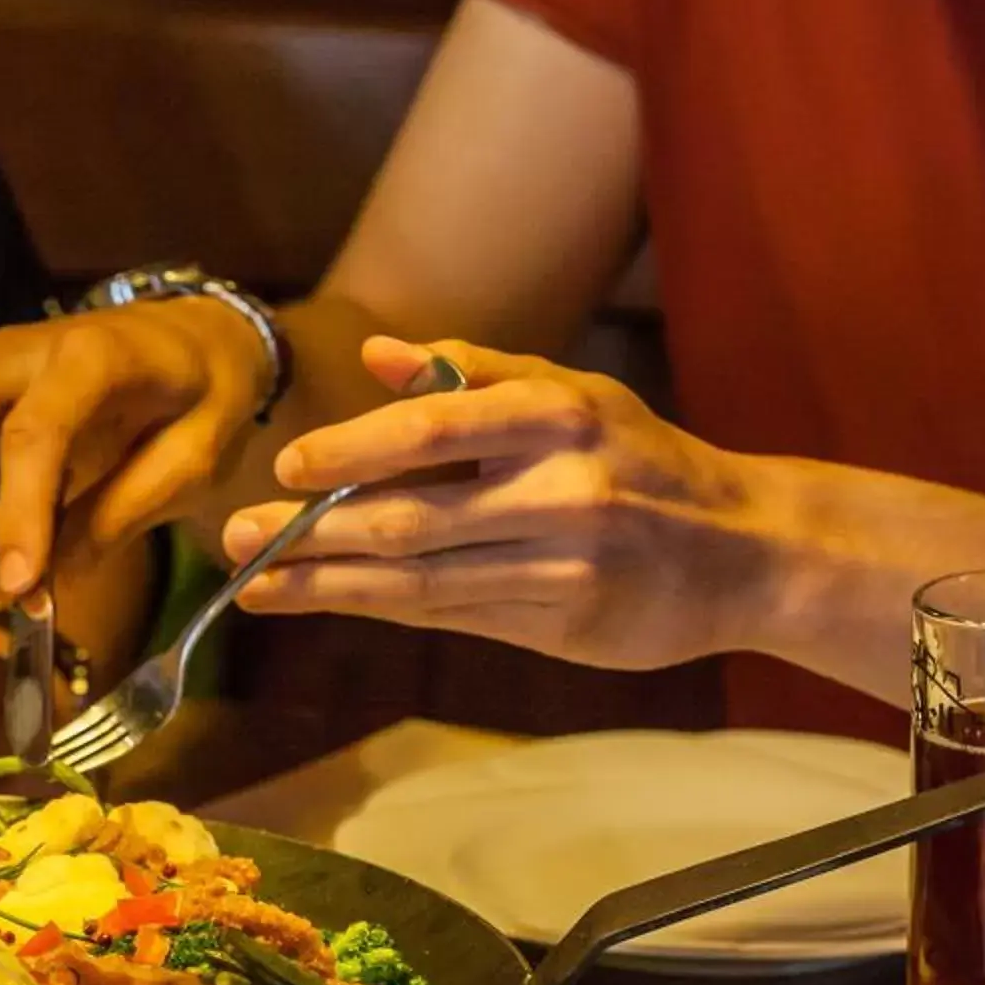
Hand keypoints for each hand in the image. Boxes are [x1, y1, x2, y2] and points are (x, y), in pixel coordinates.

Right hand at [0, 297, 265, 598]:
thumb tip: (57, 577)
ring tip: (4, 529)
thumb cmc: (207, 395)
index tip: (19, 585)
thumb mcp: (197, 460)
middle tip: (4, 549)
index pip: (31, 435)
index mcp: (93, 357)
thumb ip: (127, 512)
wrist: (193, 335)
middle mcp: (21, 351)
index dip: (18, 516)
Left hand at [222, 338, 781, 671]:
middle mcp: (561, 490)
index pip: (435, 431)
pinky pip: (452, 617)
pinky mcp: (563, 626)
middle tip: (236, 537)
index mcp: (559, 417)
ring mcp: (562, 565)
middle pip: (412, 517)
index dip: (353, 450)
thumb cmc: (645, 459)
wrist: (749, 551)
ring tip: (257, 583)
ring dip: (328, 584)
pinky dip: (381, 609)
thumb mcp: (576, 394)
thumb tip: (376, 358)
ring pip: (421, 581)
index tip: (287, 466)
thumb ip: (476, 371)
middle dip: (313, 531)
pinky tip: (326, 601)